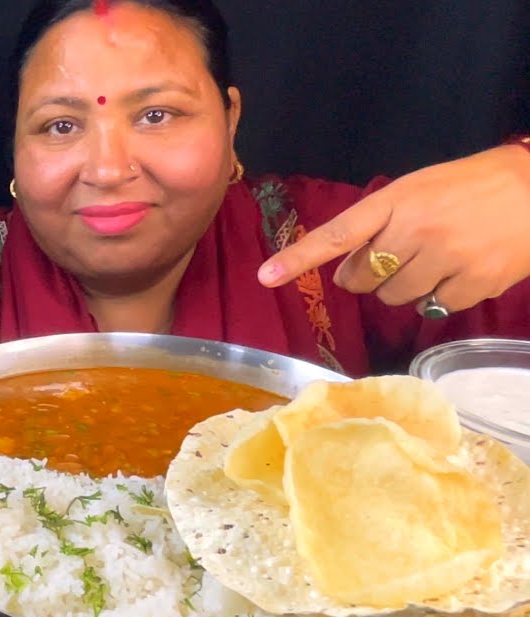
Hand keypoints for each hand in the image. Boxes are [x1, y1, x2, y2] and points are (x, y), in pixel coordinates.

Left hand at [257, 144, 529, 312]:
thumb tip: (345, 272)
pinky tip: (461, 270)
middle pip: (362, 278)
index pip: (337, 234)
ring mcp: (446, 260)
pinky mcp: (474, 284)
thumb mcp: (421, 188)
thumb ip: (380, 224)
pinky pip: (434, 307)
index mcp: (398, 200)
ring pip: (394, 298)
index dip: (299, 258)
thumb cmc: (474, 185)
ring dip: (402, 287)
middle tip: (393, 256)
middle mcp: (417, 230)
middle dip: (367, 275)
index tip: (265, 277)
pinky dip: (441, 296)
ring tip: (433, 259)